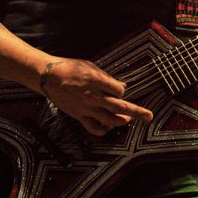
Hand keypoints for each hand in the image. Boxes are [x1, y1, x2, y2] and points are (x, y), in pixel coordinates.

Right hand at [39, 58, 153, 135]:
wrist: (48, 77)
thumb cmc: (70, 68)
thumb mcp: (91, 67)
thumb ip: (107, 78)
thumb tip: (122, 87)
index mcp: (97, 82)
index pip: (119, 91)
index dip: (122, 91)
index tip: (119, 90)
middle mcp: (94, 97)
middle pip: (120, 107)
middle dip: (137, 112)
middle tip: (149, 116)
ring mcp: (87, 108)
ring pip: (110, 120)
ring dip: (122, 120)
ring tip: (128, 119)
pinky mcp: (79, 116)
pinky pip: (94, 128)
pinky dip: (104, 130)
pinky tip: (109, 128)